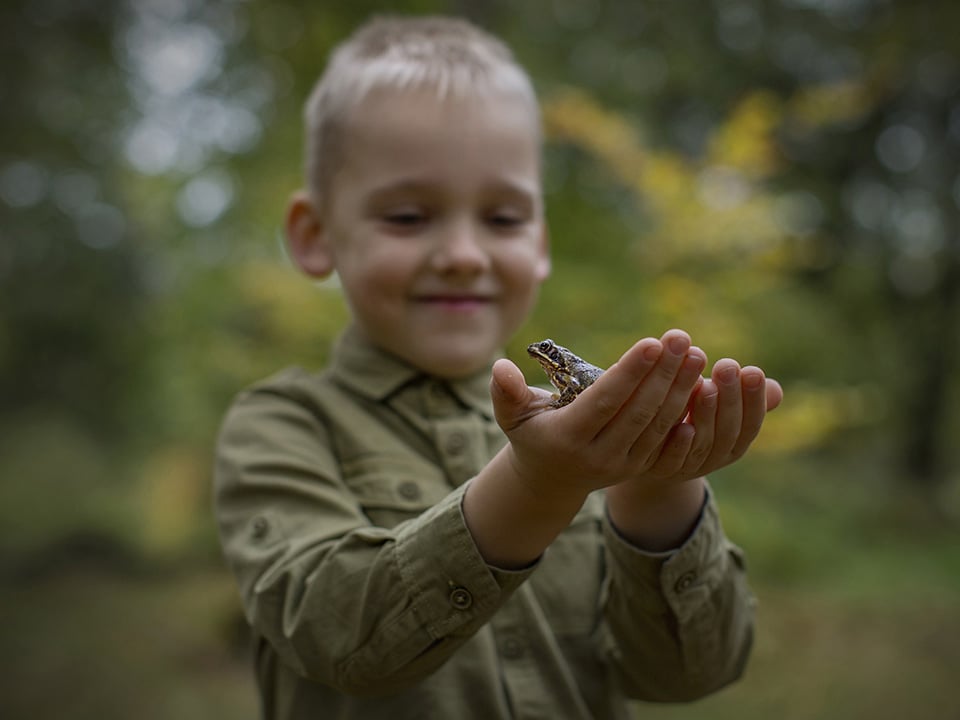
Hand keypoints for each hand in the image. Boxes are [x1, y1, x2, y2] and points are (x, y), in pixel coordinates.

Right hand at [491, 329, 711, 500]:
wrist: (550, 481)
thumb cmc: (531, 432)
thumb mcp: (512, 415)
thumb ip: (506, 391)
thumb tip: (500, 366)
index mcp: (568, 437)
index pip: (605, 401)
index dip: (629, 373)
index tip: (652, 342)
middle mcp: (599, 455)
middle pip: (639, 411)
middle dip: (664, 374)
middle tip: (682, 338)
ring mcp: (622, 465)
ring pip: (658, 424)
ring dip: (681, 389)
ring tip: (696, 354)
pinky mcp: (640, 467)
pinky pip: (668, 438)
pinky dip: (686, 411)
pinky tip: (702, 383)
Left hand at [604, 347, 782, 550]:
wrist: (644, 453)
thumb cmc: (686, 419)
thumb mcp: (713, 406)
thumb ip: (738, 397)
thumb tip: (776, 389)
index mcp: (731, 445)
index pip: (750, 425)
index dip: (754, 401)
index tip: (753, 370)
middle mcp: (710, 459)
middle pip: (727, 433)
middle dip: (730, 399)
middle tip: (728, 366)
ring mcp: (684, 468)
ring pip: (701, 445)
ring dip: (705, 415)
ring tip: (704, 384)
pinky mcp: (655, 470)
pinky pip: (671, 460)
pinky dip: (680, 445)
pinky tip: (683, 425)